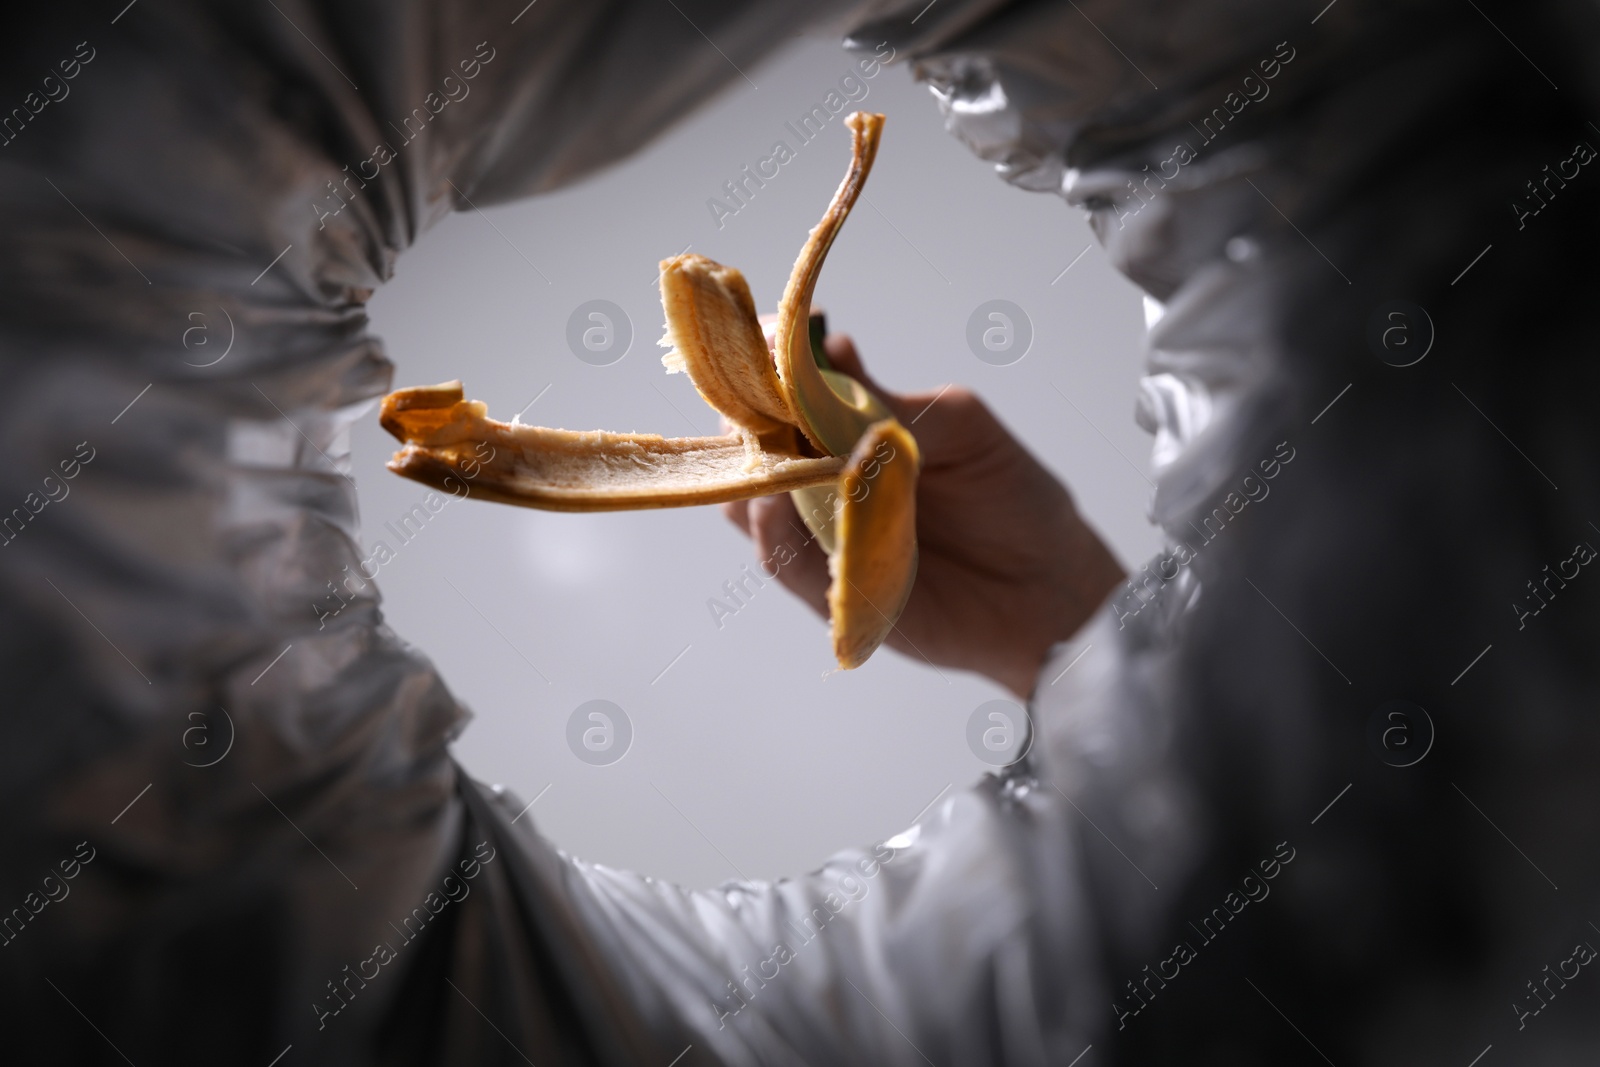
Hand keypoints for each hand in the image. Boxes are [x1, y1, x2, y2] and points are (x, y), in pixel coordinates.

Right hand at [723, 333, 1125, 698]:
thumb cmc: (1011, 497)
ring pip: (754, 504)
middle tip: (756, 401)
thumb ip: (893, 402)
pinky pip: (784, 563)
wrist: (1050, 588)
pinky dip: (772, 535)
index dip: (767, 367)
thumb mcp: (961, 427)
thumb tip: (835, 357)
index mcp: (851, 430)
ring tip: (764, 456)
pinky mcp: (831, 592)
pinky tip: (773, 507)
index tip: (767, 340)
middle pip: (754, 447)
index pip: (787, 393)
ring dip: (751, 477)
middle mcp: (826, 481)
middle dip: (745, 420)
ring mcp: (823, 537)